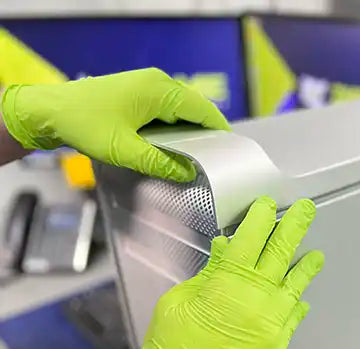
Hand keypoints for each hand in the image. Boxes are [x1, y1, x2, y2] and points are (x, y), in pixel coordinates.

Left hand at [0, 68, 230, 180]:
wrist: (49, 111)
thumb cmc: (84, 124)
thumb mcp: (125, 151)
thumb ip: (160, 163)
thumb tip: (188, 174)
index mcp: (159, 90)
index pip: (203, 110)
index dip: (219, 131)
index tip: (231, 151)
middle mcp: (157, 83)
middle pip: (195, 110)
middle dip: (206, 134)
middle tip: (215, 161)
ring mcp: (147, 86)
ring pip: (181, 111)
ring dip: (188, 133)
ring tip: (196, 158)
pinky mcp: (138, 94)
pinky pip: (166, 110)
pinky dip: (174, 129)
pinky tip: (173, 148)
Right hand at [110, 196, 323, 348]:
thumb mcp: (178, 302)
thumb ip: (208, 274)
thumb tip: (225, 248)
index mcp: (227, 283)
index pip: (250, 239)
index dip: (261, 218)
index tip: (268, 205)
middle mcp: (257, 299)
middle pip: (281, 254)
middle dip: (295, 227)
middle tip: (307, 210)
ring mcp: (272, 324)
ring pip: (295, 286)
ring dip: (306, 266)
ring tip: (316, 254)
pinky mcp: (277, 347)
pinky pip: (293, 318)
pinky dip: (296, 303)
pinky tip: (300, 297)